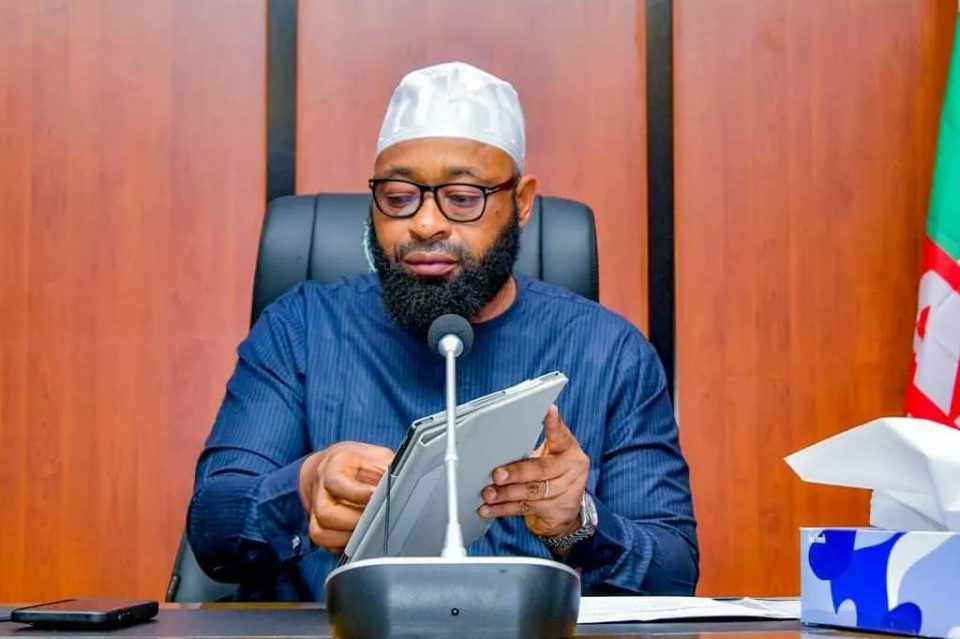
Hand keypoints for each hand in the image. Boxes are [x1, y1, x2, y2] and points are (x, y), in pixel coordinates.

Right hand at [298, 442, 393, 553]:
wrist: (330, 467)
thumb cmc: (357, 463)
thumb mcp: (375, 456)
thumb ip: (388, 469)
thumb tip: (404, 484)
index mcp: (332, 467)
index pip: (336, 483)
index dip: (358, 493)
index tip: (376, 497)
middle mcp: (319, 490)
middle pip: (327, 513)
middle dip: (355, 521)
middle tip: (377, 520)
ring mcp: (315, 511)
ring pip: (322, 533)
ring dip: (349, 537)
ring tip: (371, 531)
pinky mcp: (317, 528)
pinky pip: (326, 546)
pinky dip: (344, 546)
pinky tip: (362, 539)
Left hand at [478, 405, 588, 538]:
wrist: (566, 511)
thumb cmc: (551, 475)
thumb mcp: (547, 456)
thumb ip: (530, 448)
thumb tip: (498, 442)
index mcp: (568, 449)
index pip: (561, 434)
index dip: (554, 423)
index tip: (548, 410)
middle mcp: (571, 469)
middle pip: (542, 470)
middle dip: (517, 473)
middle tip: (497, 475)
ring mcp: (566, 492)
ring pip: (531, 492)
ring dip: (506, 494)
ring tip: (488, 493)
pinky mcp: (556, 511)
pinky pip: (525, 508)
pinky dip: (504, 509)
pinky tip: (489, 509)